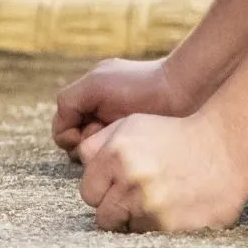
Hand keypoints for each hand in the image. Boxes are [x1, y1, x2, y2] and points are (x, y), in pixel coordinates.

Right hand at [53, 57, 194, 160]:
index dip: (68, 134)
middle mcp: (105, 119)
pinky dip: (120, 161)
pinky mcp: (141, 150)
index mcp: (92, 101)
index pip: (63, 127)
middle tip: (107, 135)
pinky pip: (119, 163)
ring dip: (103, 154)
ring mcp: (123, 136)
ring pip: (97, 157)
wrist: (184, 92)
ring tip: (122, 144)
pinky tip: (134, 155)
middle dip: (88, 144)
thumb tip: (66, 133)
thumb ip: (69, 101)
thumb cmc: (139, 85)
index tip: (86, 132)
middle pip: (78, 145)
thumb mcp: (95, 84)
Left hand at [77, 112, 247, 232]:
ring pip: (126, 228)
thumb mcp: (132, 124)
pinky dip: (157, 224)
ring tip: (156, 198)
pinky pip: (150, 235)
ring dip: (136, 217)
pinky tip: (171, 206)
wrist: (225, 150)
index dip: (101, 189)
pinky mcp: (172, 228)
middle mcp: (130, 183)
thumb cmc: (174, 135)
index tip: (115, 185)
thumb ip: (98, 144)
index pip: (87, 192)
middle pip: (102, 215)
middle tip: (134, 195)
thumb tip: (78, 162)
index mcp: (116, 156)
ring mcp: (151, 208)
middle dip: (114, 207)